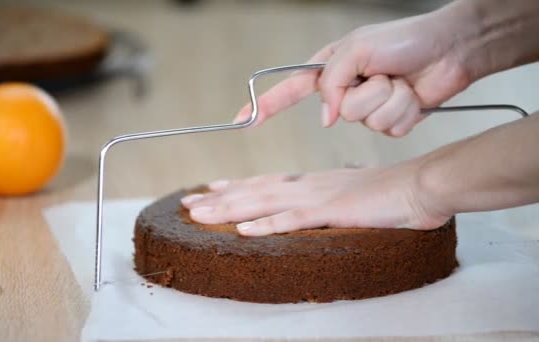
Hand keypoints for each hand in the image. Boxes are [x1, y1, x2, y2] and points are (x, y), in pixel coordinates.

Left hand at [180, 161, 451, 235]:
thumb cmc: (389, 193)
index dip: (236, 185)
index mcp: (312, 182)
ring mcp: (317, 197)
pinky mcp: (332, 211)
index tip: (211, 187)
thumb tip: (315, 205)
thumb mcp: (350, 193)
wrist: (418, 186)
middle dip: (219, 198)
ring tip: (199, 214)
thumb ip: (328, 199)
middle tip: (188, 202)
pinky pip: (293, 220)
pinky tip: (243, 229)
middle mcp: (307, 185)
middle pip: (255, 191)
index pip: (266, 182)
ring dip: (229, 209)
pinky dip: (266, 224)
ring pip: (263, 202)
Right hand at [233, 11, 472, 136]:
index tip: (243, 120)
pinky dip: (404, 111)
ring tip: (402, 81)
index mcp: (332, 67)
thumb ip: (331, 83)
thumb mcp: (356, 49)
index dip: (267, 106)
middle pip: (338, 111)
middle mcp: (347, 89)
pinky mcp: (391, 120)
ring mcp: (369, 107)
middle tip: (384, 74)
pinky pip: (388, 129)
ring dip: (389, 100)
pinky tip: (414, 94)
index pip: (290, 89)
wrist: (451, 49)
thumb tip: (326, 118)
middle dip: (365, 94)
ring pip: (366, 122)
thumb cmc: (404, 39)